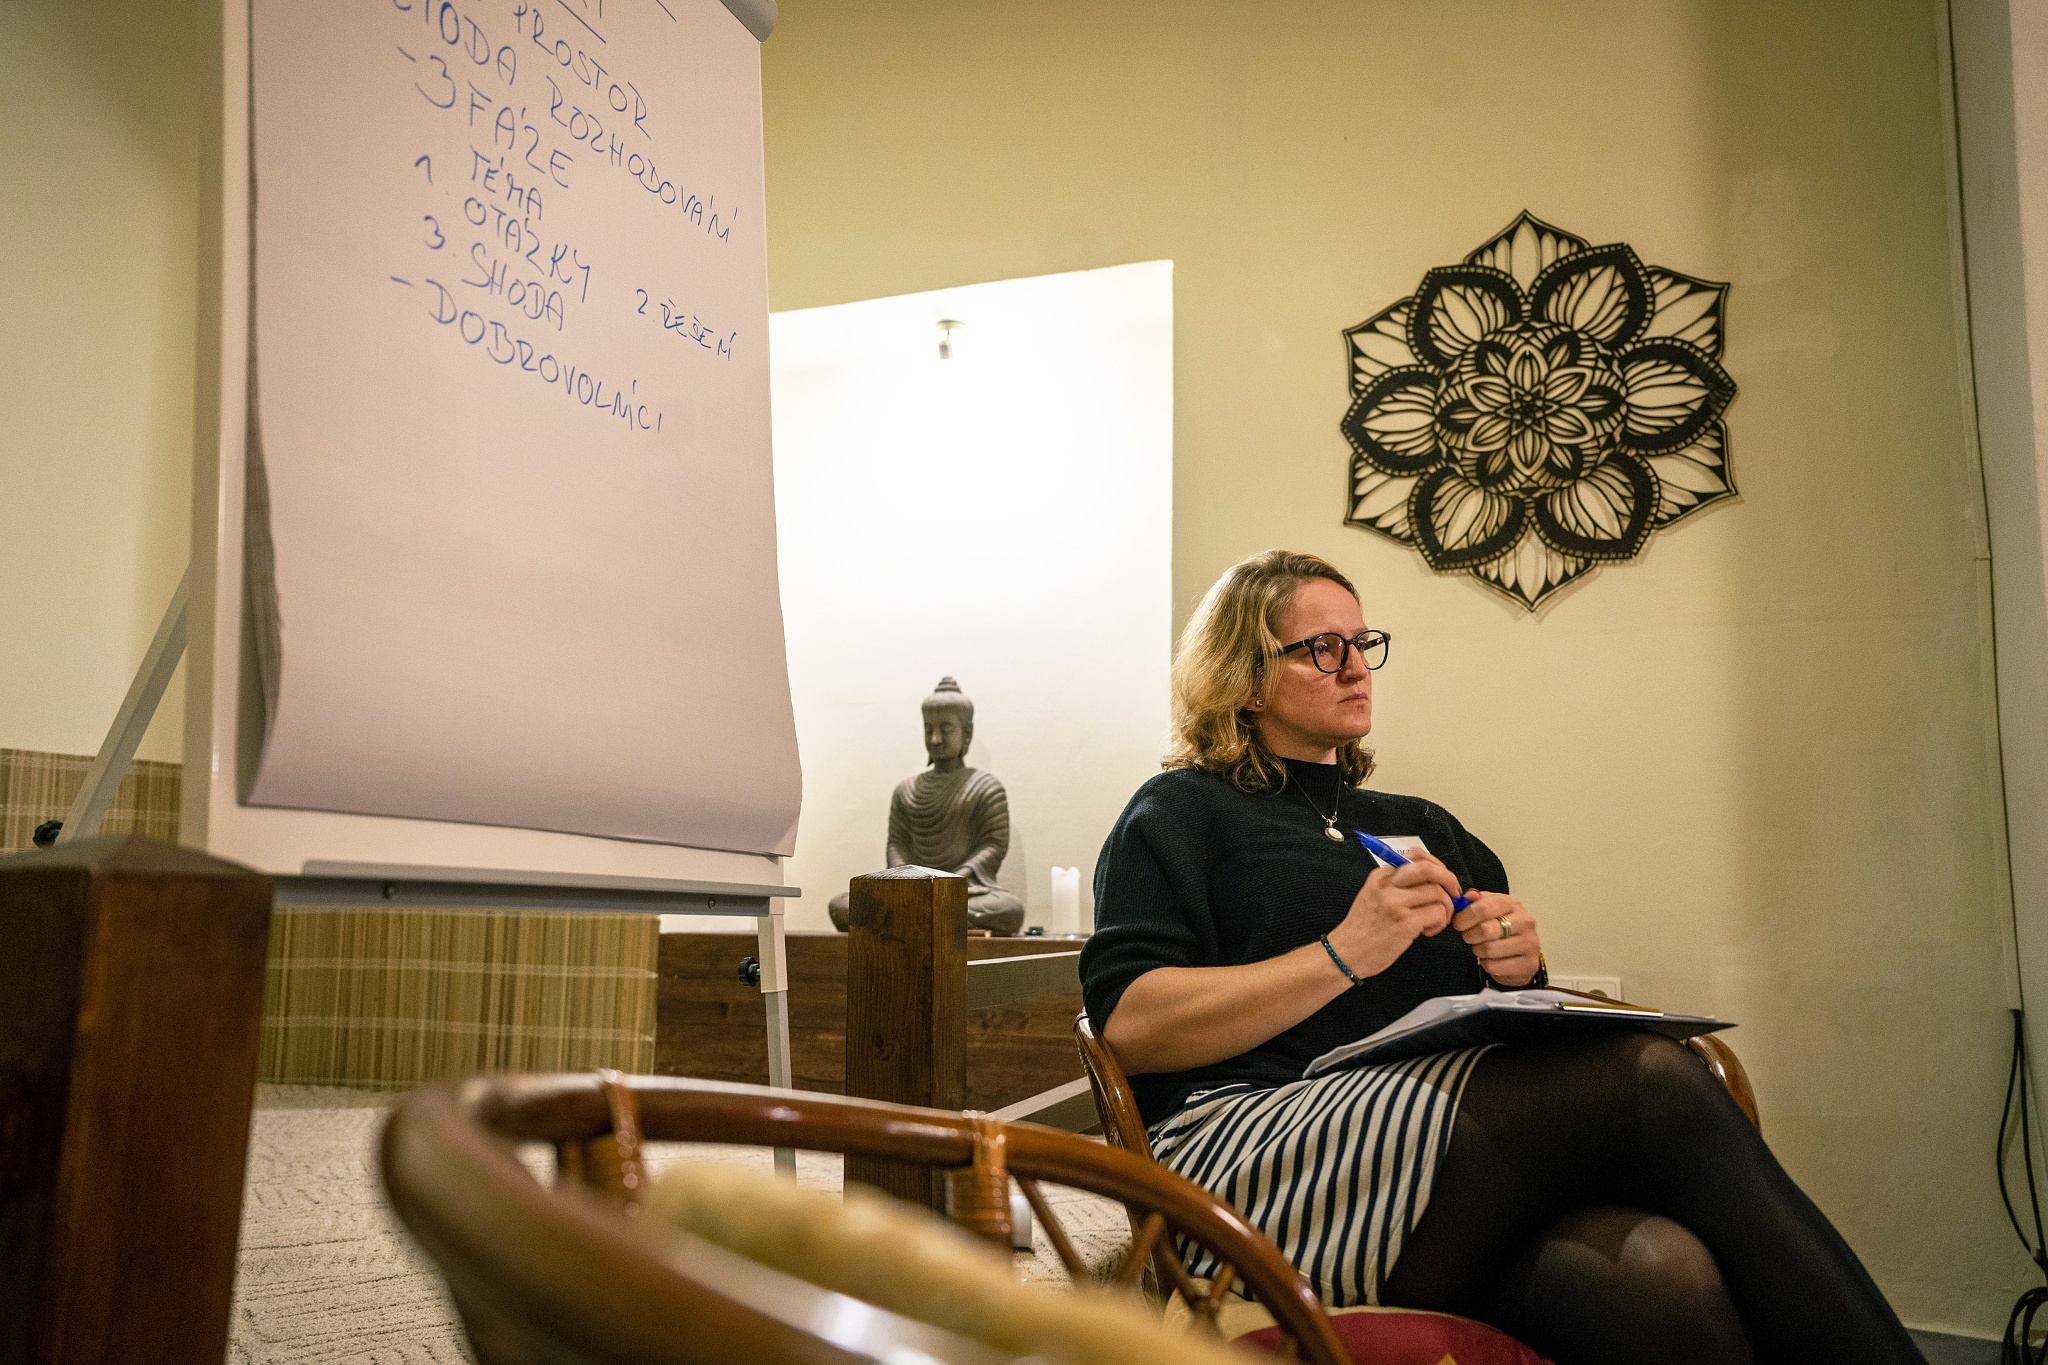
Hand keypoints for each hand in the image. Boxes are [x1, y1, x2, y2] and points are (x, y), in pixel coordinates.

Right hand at [1327, 853, 1461, 979]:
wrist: (1345, 953)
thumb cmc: (1363, 929)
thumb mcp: (1373, 896)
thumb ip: (1396, 886)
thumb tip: (1433, 881)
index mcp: (1381, 876)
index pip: (1416, 857)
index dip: (1437, 867)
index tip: (1443, 881)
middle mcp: (1388, 885)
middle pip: (1429, 869)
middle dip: (1449, 881)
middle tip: (1453, 895)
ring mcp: (1395, 903)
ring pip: (1438, 893)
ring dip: (1445, 909)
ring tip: (1434, 921)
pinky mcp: (1404, 923)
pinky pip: (1437, 913)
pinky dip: (1439, 922)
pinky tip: (1427, 931)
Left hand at [1454, 892, 1541, 986]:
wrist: (1521, 952)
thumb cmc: (1501, 927)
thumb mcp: (1489, 909)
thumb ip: (1475, 901)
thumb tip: (1468, 897)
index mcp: (1512, 904)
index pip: (1483, 908)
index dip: (1464, 917)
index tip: (1457, 924)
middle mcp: (1525, 921)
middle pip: (1485, 930)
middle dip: (1469, 935)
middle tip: (1468, 937)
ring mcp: (1530, 943)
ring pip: (1489, 949)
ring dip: (1478, 950)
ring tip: (1481, 948)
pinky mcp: (1529, 963)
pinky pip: (1495, 966)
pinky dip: (1487, 964)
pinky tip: (1492, 959)